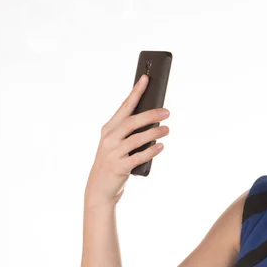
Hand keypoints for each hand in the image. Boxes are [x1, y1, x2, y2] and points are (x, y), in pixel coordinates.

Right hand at [84, 74, 169, 209]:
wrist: (99, 188)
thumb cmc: (113, 161)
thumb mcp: (116, 143)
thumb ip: (130, 131)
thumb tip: (155, 117)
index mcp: (108, 128)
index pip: (124, 106)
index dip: (136, 92)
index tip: (146, 78)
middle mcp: (109, 138)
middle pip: (132, 122)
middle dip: (150, 115)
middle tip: (167, 112)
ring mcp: (113, 153)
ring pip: (137, 139)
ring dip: (154, 133)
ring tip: (167, 130)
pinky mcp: (119, 167)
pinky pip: (139, 157)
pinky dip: (151, 151)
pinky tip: (161, 146)